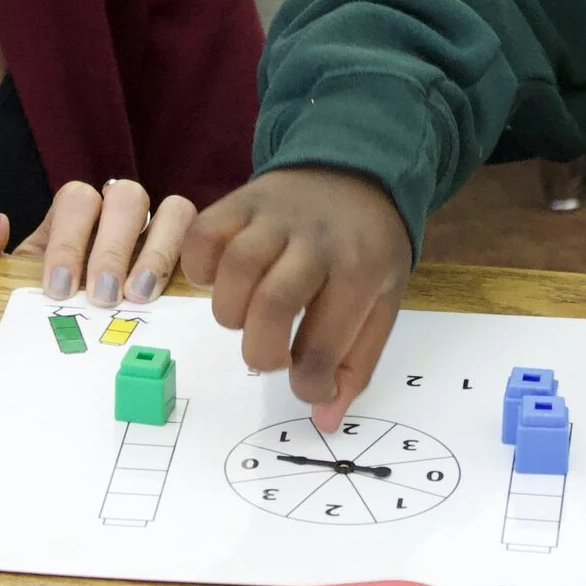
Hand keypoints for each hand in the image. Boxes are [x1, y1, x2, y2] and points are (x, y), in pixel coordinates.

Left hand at [0, 179, 195, 309]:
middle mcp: (118, 215)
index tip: (59, 287)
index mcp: (73, 215)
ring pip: (173, 209)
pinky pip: (200, 238)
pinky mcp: (186, 256)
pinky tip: (175, 291)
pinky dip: (190, 255)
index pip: (76, 198)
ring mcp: (156, 232)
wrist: (60, 333)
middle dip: (113, 247)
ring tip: (139, 296)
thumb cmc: (34, 298)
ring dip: (158, 251)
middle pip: (126, 196)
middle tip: (102, 296)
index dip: (70, 239)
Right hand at [184, 167, 412, 432]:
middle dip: (262, 351)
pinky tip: (223, 281)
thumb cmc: (370, 246)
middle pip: (271, 304)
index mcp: (360, 270)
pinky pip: (203, 236)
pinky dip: (202, 270)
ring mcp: (274, 216)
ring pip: (234, 271)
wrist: (358, 167)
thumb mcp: (384, 301)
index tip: (308, 385)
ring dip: (231, 313)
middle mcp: (316, 240)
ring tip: (248, 317)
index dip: (308, 384)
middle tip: (272, 354)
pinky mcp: (240, 200)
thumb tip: (324, 419)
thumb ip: (356, 363)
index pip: (324, 345)